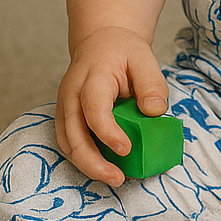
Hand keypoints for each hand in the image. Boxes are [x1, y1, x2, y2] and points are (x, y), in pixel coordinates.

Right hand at [55, 25, 168, 183]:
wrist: (101, 42)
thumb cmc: (123, 52)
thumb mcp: (144, 58)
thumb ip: (152, 84)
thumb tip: (156, 112)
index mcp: (92, 76)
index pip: (93, 108)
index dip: (107, 132)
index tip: (126, 149)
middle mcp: (71, 93)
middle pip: (72, 133)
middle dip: (92, 161)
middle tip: (118, 178)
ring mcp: (64, 106)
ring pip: (67, 142)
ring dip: (87, 165)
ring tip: (114, 178)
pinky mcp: (65, 117)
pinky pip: (69, 142)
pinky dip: (84, 159)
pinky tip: (104, 168)